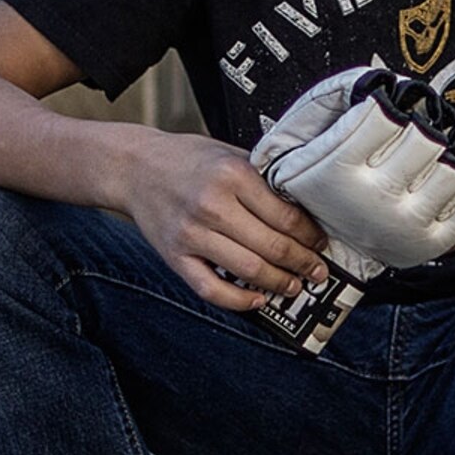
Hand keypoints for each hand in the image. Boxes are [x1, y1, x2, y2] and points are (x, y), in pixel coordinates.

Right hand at [125, 131, 330, 310]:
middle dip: (303, 264)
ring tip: (294, 286)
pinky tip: (257, 300)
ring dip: (278, 283)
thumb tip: (304, 209)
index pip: (286, 217)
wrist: (133, 167)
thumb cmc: (187, 159)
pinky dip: (239, 300)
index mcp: (233, 175)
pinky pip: (211, 289)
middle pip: (273, 246)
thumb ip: (263, 178)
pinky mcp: (175, 256)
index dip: (311, 236)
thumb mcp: (229, 154)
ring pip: (248, 270)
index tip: (321, 243)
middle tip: (317, 272)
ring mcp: (192, 234)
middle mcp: (213, 205)